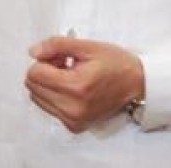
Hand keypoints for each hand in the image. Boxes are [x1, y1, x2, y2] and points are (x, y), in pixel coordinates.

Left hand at [25, 36, 144, 132]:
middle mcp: (73, 108)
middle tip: (66, 66)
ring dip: (49, 84)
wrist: (137, 83)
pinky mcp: (75, 126)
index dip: (45, 60)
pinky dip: (55, 96)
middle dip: (45, 72)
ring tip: (71, 77)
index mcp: (76, 87)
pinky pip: (48, 108)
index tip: (61, 58)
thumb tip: (33, 52)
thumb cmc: (115, 64)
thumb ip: (55, 45)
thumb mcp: (86, 45)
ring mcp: (74, 120)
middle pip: (33, 86)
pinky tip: (73, 89)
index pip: (34, 74)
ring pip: (37, 98)